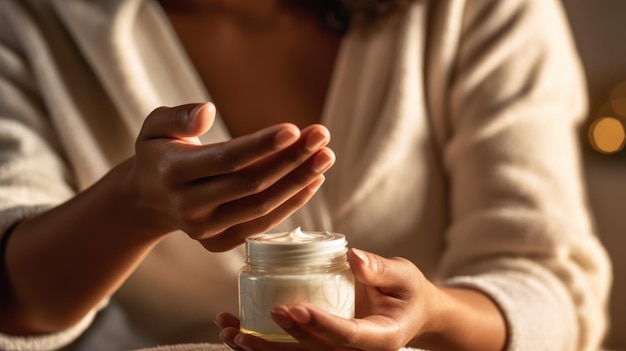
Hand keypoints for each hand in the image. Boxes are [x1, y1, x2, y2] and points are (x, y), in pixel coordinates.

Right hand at [125, 102, 334, 250]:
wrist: (147, 199)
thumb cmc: (159, 153)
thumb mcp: (154, 126)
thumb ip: (177, 116)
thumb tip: (208, 111)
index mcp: (173, 172)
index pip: (226, 159)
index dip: (262, 145)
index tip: (295, 129)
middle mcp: (188, 206)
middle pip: (251, 184)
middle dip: (291, 159)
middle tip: (322, 136)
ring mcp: (205, 229)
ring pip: (261, 206)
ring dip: (298, 181)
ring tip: (325, 156)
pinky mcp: (219, 242)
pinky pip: (262, 224)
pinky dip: (290, 203)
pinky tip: (313, 180)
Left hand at [216, 248, 435, 350]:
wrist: (411, 312)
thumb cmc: (406, 291)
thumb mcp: (403, 275)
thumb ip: (380, 268)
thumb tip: (353, 255)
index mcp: (381, 339)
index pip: (348, 336)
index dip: (319, 324)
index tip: (291, 308)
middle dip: (279, 342)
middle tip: (249, 323)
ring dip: (262, 349)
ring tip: (231, 331)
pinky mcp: (323, 348)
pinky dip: (263, 344)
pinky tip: (235, 331)